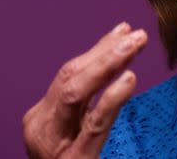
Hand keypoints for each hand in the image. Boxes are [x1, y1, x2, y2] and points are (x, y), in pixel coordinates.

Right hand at [22, 22, 147, 157]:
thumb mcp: (73, 140)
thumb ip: (84, 112)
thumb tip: (115, 72)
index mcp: (40, 121)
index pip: (69, 75)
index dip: (97, 50)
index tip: (121, 31)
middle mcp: (41, 129)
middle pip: (71, 78)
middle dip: (104, 51)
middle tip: (135, 33)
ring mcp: (54, 146)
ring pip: (77, 92)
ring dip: (108, 63)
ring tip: (135, 44)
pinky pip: (94, 124)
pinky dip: (111, 98)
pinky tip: (129, 80)